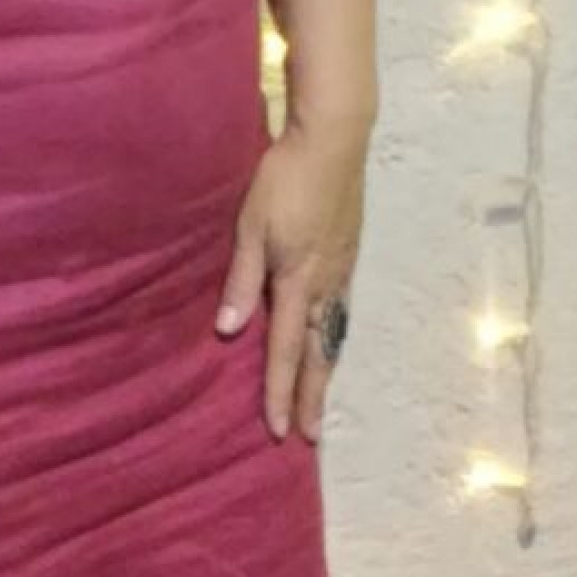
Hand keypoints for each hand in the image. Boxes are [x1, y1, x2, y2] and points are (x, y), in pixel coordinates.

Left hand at [213, 120, 367, 443]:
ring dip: (326, 371)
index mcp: (297, 280)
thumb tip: (227, 331)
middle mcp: (325, 284)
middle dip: (313, 396)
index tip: (279, 431)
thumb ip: (241, 279)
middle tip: (312, 436)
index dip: (279, 392)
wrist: (334, 139)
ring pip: (335, 333)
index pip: (284, 349)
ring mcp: (342, 268)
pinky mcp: (349, 252)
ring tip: (320, 399)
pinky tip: (330, 339)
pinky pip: (342, 310)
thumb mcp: (251, 225)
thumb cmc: (284, 178)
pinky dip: (335, 337)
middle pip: (319, 353)